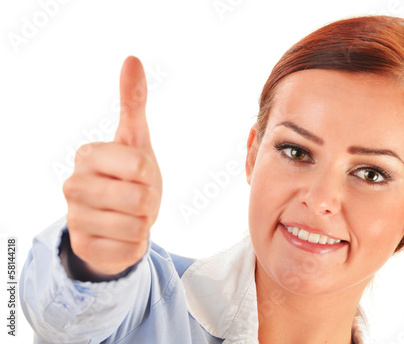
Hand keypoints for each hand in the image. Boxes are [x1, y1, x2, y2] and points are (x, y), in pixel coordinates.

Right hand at [63, 56, 161, 275]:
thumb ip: (133, 101)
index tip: (138, 174)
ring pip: (138, 227)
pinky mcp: (84, 248)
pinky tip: (122, 236)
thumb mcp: (135, 139)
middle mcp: (73, 186)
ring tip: (130, 216)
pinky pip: (130, 250)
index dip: (149, 174)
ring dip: (144, 224)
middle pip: (141, 199)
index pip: (140, 166)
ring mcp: (75, 219)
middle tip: (138, 198)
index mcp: (87, 156)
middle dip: (150, 201)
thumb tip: (132, 59)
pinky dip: (136, 245)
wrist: (117, 218)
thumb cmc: (129, 176)